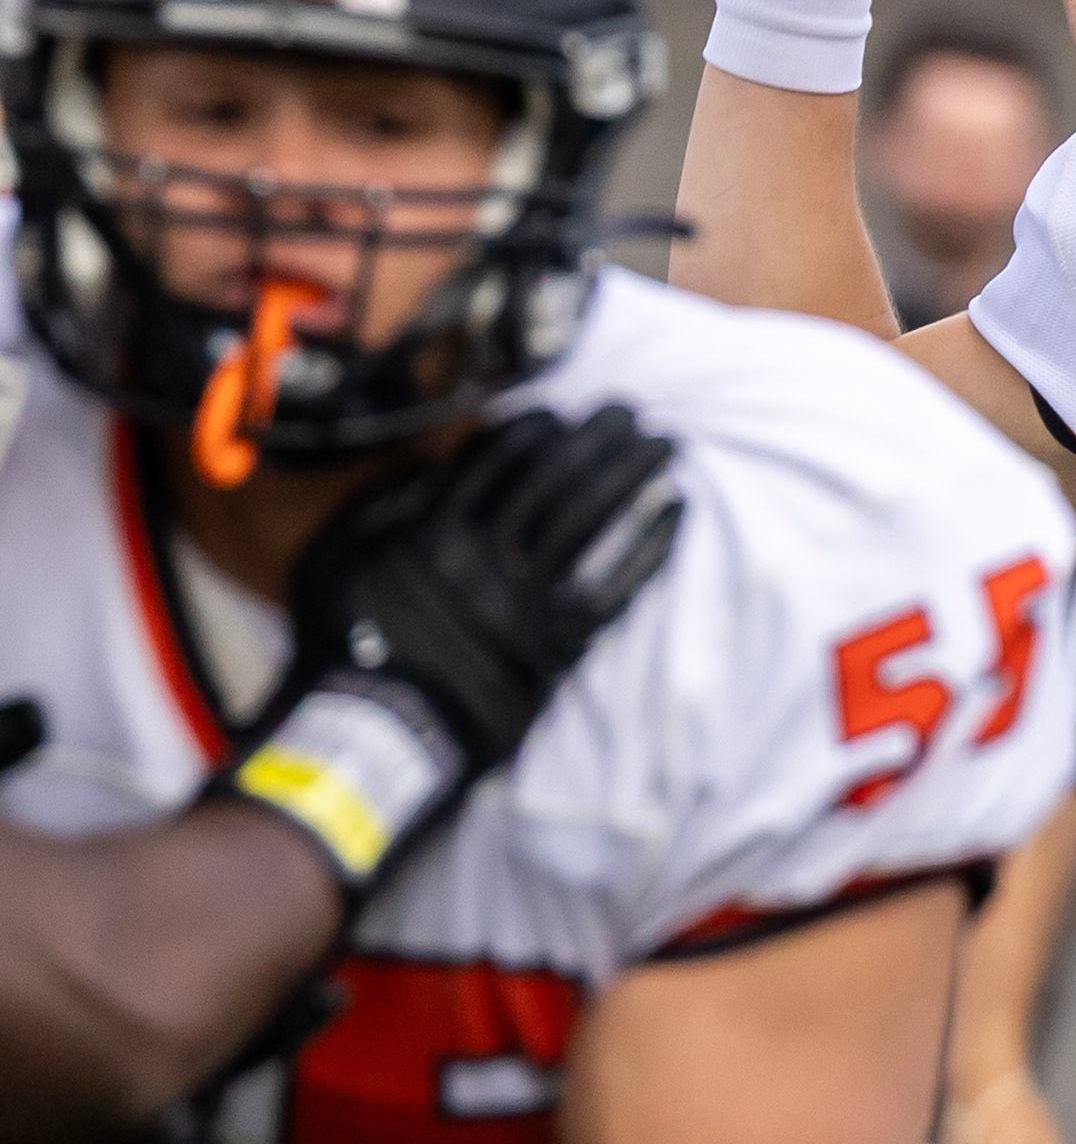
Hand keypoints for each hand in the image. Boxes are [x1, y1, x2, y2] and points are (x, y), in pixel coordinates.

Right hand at [249, 407, 683, 888]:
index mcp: (435, 531)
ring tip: (664, 444)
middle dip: (598, 439)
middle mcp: (487, 558)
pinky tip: (675, 511)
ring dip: (632, 475)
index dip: (538, 430)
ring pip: (591, 520)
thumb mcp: (332, 561)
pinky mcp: (557, 645)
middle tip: (631, 411)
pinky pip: (614, 586)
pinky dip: (648, 546)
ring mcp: (527, 602)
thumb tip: (426, 464)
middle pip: (556, 480)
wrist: (376, 733)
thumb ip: (376, 506)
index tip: (563, 414)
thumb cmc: (344, 647)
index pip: (500, 462)